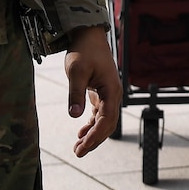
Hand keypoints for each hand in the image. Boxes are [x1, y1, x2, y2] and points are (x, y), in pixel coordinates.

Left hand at [64, 26, 121, 156]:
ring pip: (105, 121)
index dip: (95, 136)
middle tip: (78, 153)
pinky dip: (92, 125)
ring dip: (93, 135)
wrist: (89, 36)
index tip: (81, 148)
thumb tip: (74, 117)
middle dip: (94, 140)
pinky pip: (100, 114)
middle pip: (108, 124)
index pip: (106, 120)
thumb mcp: (76, 71)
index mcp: (112, 90)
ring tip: (78, 148)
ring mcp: (109, 94)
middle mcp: (114, 94)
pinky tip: (81, 133)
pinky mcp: (102, 93)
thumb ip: (75, 94)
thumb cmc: (83, 51)